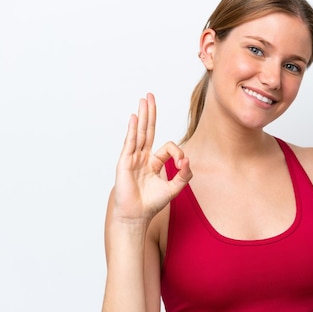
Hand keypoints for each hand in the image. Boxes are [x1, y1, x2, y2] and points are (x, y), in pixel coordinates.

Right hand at [111, 93, 191, 222]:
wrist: (136, 215)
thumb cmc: (152, 203)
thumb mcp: (174, 188)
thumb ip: (184, 174)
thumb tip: (187, 159)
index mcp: (153, 162)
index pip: (168, 147)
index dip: (178, 153)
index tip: (182, 164)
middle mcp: (142, 157)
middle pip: (148, 130)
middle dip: (150, 113)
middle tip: (150, 96)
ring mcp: (132, 158)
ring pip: (139, 132)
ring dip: (142, 115)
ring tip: (144, 99)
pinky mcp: (125, 162)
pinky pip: (130, 142)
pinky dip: (132, 129)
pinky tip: (134, 117)